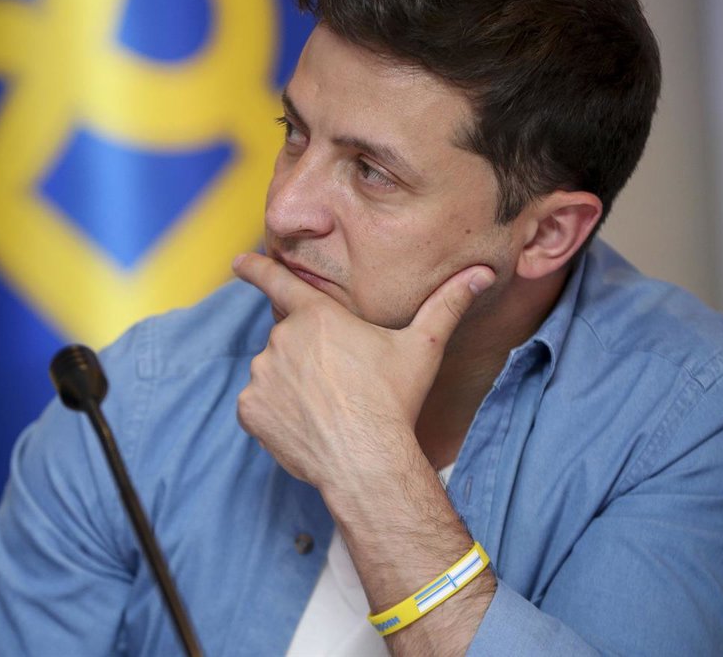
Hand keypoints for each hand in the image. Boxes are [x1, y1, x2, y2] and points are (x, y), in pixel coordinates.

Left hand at [231, 252, 493, 493]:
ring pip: (273, 372)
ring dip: (291, 384)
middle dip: (307, 355)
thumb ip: (447, 305)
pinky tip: (305, 425)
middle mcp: (282, 339)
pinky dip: (275, 413)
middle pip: (288, 338)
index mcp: (317, 316)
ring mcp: (261, 375)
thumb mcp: (424, 347)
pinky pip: (258, 404)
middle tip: (339, 384)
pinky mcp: (250, 409)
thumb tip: (482, 273)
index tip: (239, 262)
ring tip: (327, 408)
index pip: (277, 281)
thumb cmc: (394, 401)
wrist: (367, 460)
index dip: (256, 268)